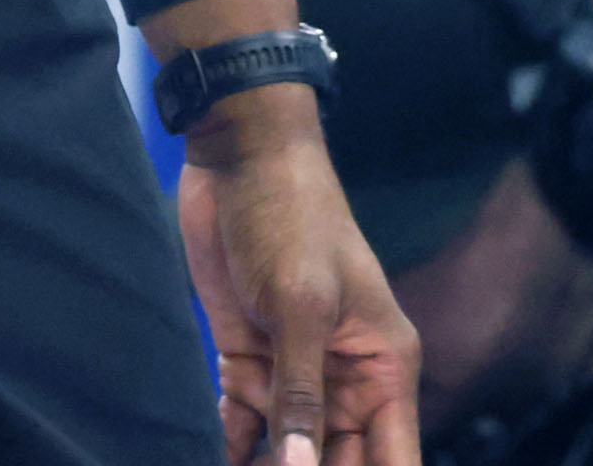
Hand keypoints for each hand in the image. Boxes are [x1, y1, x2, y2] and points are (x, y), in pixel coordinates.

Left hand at [181, 102, 419, 464]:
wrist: (237, 157)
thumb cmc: (290, 217)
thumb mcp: (301, 304)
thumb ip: (302, 393)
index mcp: (383, 370)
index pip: (392, 461)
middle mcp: (344, 382)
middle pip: (336, 463)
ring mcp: (293, 372)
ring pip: (287, 451)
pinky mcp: (248, 359)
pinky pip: (244, 424)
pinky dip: (230, 447)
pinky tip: (200, 455)